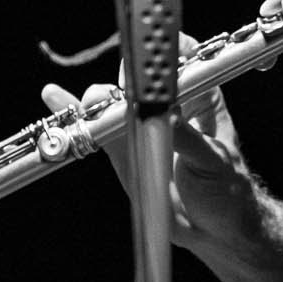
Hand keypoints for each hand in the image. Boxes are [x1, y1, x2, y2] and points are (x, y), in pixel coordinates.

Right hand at [40, 36, 259, 251]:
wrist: (214, 228)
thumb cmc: (227, 188)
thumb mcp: (213, 159)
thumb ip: (186, 136)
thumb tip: (161, 115)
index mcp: (201, 96)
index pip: (183, 57)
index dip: (167, 52)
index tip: (154, 63)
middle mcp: (167, 104)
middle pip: (140, 75)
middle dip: (127, 78)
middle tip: (123, 93)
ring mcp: (141, 125)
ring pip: (113, 98)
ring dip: (98, 97)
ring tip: (92, 104)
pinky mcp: (121, 148)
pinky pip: (96, 127)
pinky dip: (75, 111)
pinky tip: (55, 94)